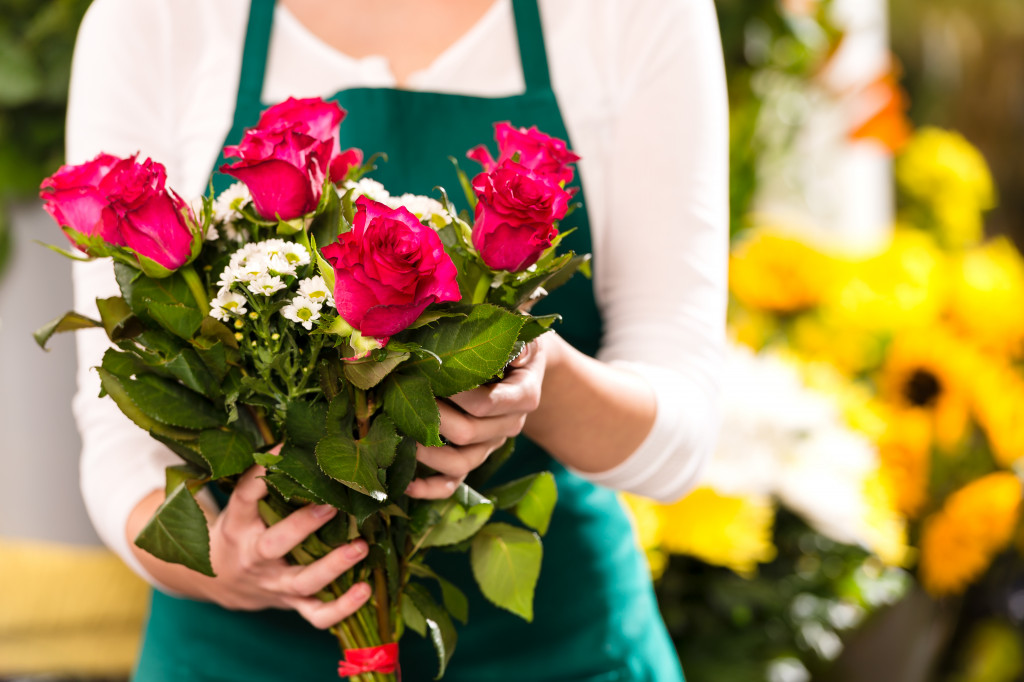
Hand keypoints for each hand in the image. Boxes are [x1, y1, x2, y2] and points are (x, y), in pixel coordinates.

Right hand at [129, 464, 371, 629]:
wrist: (219, 582)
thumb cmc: (240, 530)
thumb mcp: (241, 505)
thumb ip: (264, 478)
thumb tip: (298, 434)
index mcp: (238, 524)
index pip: (245, 496)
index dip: (262, 473)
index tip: (287, 448)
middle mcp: (255, 556)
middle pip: (276, 544)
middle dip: (304, 525)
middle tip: (332, 504)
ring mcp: (275, 584)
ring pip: (303, 581)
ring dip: (334, 566)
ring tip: (361, 547)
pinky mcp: (291, 603)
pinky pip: (317, 615)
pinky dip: (343, 608)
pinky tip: (367, 590)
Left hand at [406, 340, 546, 497]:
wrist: (523, 366)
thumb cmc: (512, 342)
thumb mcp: (517, 334)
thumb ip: (505, 338)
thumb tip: (484, 340)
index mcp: (523, 395)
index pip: (488, 403)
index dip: (458, 394)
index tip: (430, 375)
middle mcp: (510, 425)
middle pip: (470, 433)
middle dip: (434, 419)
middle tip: (405, 398)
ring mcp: (491, 445)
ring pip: (462, 463)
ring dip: (429, 453)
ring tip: (402, 435)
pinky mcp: (475, 456)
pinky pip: (455, 482)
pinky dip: (431, 488)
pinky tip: (407, 484)